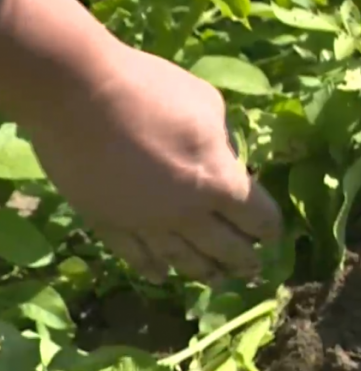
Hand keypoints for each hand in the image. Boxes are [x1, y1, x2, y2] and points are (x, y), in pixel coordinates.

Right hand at [27, 45, 281, 282]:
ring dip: (206, 273)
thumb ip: (225, 140)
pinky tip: (162, 276)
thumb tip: (228, 158)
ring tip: (219, 280)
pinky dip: (152, 269)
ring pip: (183, 260)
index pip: (257, 218)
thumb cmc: (151, 90)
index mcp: (218, 183)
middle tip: (254, 268)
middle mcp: (186, 213)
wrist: (78, 93)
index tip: (272, 232)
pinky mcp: (108, 222)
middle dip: (245, 259)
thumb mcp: (208, 105)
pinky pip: (135, 255)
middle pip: (225, 247)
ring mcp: (145, 223)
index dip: (269, 228)